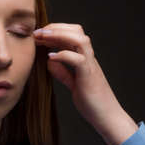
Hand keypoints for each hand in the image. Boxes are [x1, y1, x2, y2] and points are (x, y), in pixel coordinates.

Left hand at [33, 23, 137, 144]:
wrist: (107, 117)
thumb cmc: (92, 102)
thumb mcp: (73, 84)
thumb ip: (63, 72)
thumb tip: (50, 61)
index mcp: (85, 58)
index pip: (73, 34)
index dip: (56, 30)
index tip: (39, 34)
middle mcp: (89, 59)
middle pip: (77, 31)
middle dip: (56, 28)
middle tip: (37, 32)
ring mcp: (90, 66)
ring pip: (80, 40)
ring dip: (60, 35)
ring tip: (43, 38)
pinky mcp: (88, 77)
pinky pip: (78, 60)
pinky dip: (63, 55)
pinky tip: (50, 57)